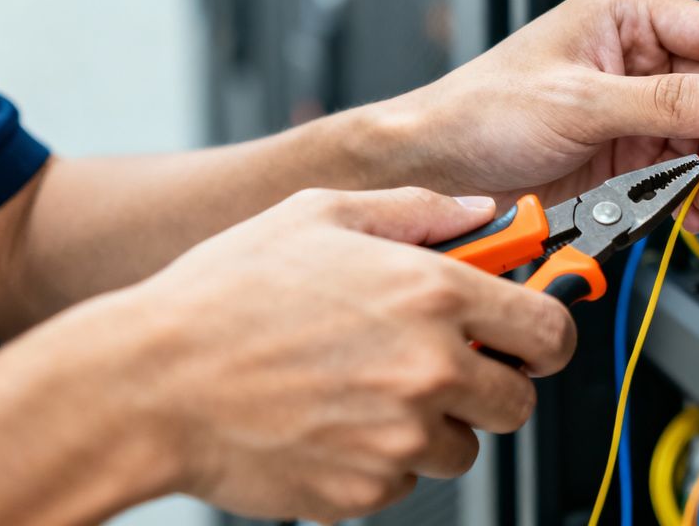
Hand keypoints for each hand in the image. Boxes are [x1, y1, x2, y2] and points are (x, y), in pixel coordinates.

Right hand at [113, 188, 575, 521]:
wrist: (149, 383)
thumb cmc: (225, 295)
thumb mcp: (322, 215)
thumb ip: (420, 210)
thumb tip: (482, 211)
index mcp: (433, 293)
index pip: (550, 329)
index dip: (547, 332)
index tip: (533, 333)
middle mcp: (430, 366)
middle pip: (518, 401)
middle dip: (492, 385)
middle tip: (446, 365)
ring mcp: (401, 435)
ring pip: (464, 447)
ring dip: (435, 425)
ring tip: (370, 389)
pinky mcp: (366, 488)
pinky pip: (406, 481)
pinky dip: (383, 460)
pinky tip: (335, 421)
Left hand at [383, 0, 698, 230]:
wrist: (440, 171)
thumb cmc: (481, 112)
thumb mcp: (579, 103)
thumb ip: (664, 102)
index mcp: (626, 17)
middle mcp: (639, 60)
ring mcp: (637, 110)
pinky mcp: (631, 155)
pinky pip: (687, 169)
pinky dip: (698, 191)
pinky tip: (693, 205)